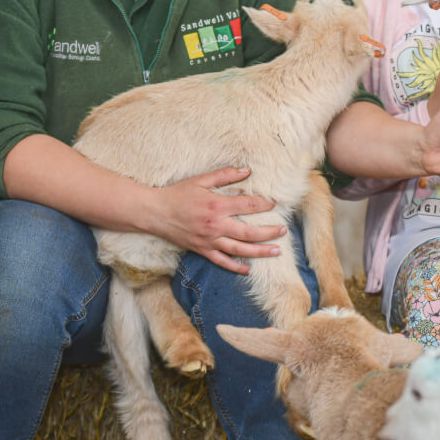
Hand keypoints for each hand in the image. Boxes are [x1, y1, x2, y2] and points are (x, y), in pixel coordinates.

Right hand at [144, 167, 285, 273]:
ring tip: (276, 251)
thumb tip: (247, 170)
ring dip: (260, 252)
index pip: (248, 205)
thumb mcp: (201, 180)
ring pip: (240, 250)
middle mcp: (216, 225)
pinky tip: (248, 270)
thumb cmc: (178, 194)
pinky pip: (222, 261)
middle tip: (283, 230)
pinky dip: (235, 267)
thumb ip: (225, 175)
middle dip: (269, 232)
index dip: (264, 204)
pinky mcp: (202, 250)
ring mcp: (209, 240)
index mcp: (217, 205)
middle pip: (249, 232)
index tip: (274, 203)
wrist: (155, 212)